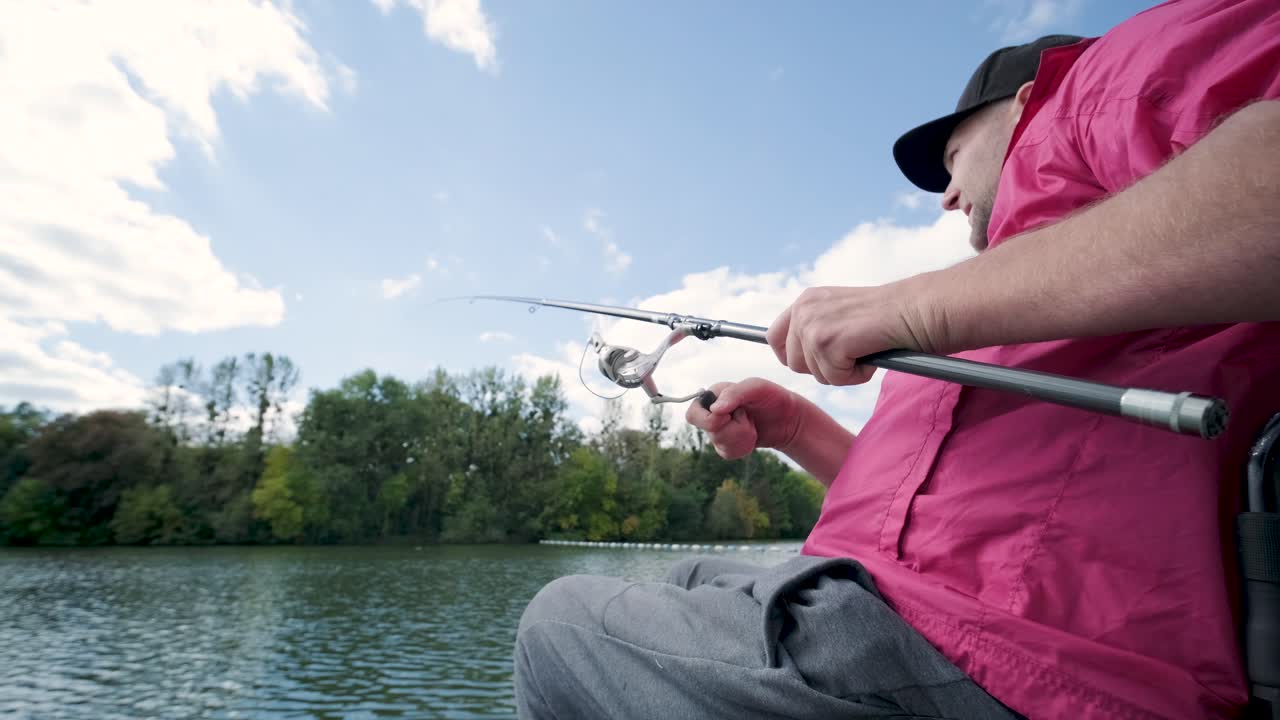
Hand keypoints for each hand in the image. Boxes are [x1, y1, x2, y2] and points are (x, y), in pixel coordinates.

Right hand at [684, 377, 802, 459]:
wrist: (789, 419)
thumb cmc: (773, 397)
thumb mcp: (757, 388)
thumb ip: (735, 393)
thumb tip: (714, 409)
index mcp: (714, 395)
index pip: (692, 414)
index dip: (710, 420)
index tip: (731, 414)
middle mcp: (712, 412)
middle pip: (708, 432)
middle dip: (732, 429)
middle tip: (747, 418)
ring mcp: (719, 430)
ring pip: (718, 444)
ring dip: (742, 437)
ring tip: (752, 425)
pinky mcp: (727, 445)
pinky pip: (726, 454)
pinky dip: (742, 447)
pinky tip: (752, 437)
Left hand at [766, 283, 934, 385]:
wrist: (920, 309)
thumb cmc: (890, 318)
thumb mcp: (842, 316)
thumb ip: (818, 329)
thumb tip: (795, 359)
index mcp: (805, 300)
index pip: (773, 338)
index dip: (792, 358)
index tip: (814, 363)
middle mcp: (803, 309)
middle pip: (793, 363)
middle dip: (822, 369)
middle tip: (852, 356)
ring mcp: (813, 325)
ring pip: (816, 374)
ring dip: (843, 372)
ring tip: (866, 351)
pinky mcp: (827, 341)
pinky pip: (834, 378)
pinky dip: (856, 376)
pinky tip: (872, 355)